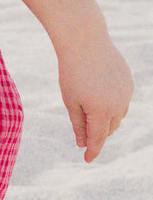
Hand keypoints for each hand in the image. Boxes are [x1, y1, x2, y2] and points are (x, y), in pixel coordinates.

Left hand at [58, 38, 133, 162]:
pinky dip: (113, 105)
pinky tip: (102, 99)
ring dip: (107, 121)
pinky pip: (122, 100)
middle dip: (98, 135)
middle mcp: (118, 104)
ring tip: (94, 119)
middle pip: (109, 129)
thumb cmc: (72, 71)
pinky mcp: (128, 82)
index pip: (97, 138)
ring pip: (118, 116)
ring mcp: (126, 93)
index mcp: (101, 111)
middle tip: (86, 138)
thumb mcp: (70, 100)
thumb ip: (78, 124)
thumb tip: (82, 143)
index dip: (92, 150)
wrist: (85, 40)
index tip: (87, 159)